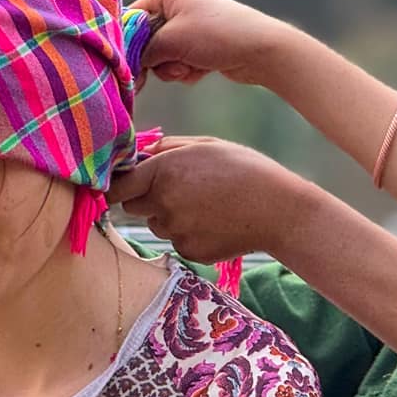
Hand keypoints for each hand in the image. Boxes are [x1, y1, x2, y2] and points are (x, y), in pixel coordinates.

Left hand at [108, 137, 314, 263]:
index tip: (125, 182)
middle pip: (131, 206)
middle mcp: (164, 203)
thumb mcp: (206, 146)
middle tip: (175, 189)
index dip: (118, 183)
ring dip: (167, 216)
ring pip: (155, 224)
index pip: (118, 185)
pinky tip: (213, 222)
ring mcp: (176, 231)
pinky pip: (176, 240)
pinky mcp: (189, 251)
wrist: (279, 210)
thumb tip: (142, 154)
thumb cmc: (245, 170)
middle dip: (145, 198)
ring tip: (203, 205)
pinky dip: (187, 233)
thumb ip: (167, 148)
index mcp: (164, 171)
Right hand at [131, 0, 298, 89]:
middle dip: (156, 59)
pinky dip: (187, 70)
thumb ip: (143, 53)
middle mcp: (180, 5)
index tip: (125, 66)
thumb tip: (127, 67)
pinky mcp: (202, 46)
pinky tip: (202, 71)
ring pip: (164, 55)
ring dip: (173, 68)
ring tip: (188, 68)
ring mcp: (192, 26)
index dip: (127, 43)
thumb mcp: (171, 41)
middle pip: (147, 39)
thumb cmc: (215, 36)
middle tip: (154, 75)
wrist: (262, 51)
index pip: (134, 17)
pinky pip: (180, 62)